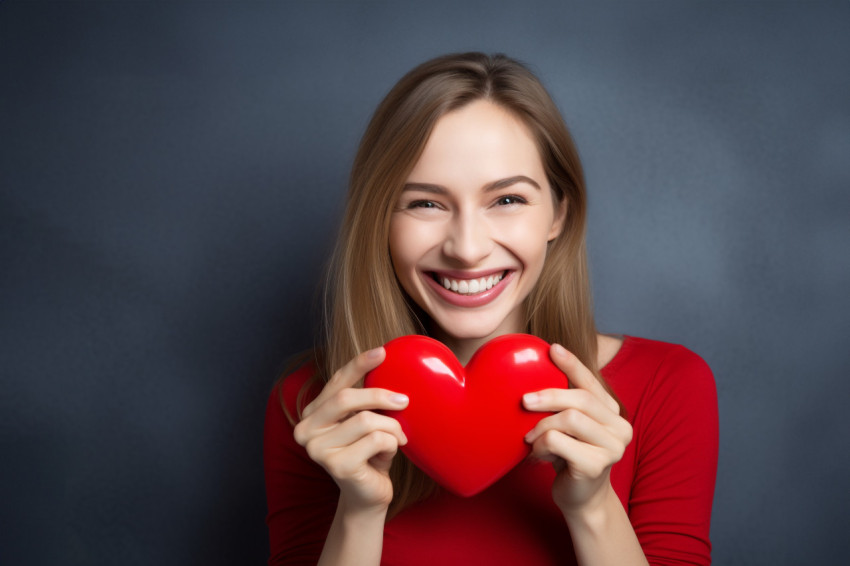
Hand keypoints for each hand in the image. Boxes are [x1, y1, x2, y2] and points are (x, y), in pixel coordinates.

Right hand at [293, 347, 408, 513]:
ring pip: (366, 420)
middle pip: (346, 399)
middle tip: (405, 401)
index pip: (336, 382)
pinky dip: (392, 444)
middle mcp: (306, 430)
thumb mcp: (365, 420)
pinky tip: (389, 455)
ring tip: (398, 438)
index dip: (358, 365)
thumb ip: (365, 399)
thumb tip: (386, 363)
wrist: (368, 495)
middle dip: (380, 396)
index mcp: (311, 414)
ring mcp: (317, 450)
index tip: (382, 351)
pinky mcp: (336, 466)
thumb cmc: (369, 453)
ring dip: (391, 428)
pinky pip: (376, 440)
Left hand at [522, 343, 632, 517]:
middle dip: (548, 396)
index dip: (572, 364)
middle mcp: (620, 427)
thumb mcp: (568, 426)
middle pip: (580, 399)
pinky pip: (558, 442)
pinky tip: (537, 454)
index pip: (592, 382)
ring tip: (530, 438)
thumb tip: (536, 373)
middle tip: (524, 401)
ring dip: (542, 427)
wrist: (580, 499)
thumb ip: (565, 403)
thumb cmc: (569, 456)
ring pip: (569, 419)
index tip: (552, 349)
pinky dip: (541, 445)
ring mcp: (613, 447)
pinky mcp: (597, 465)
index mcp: (613, 412)